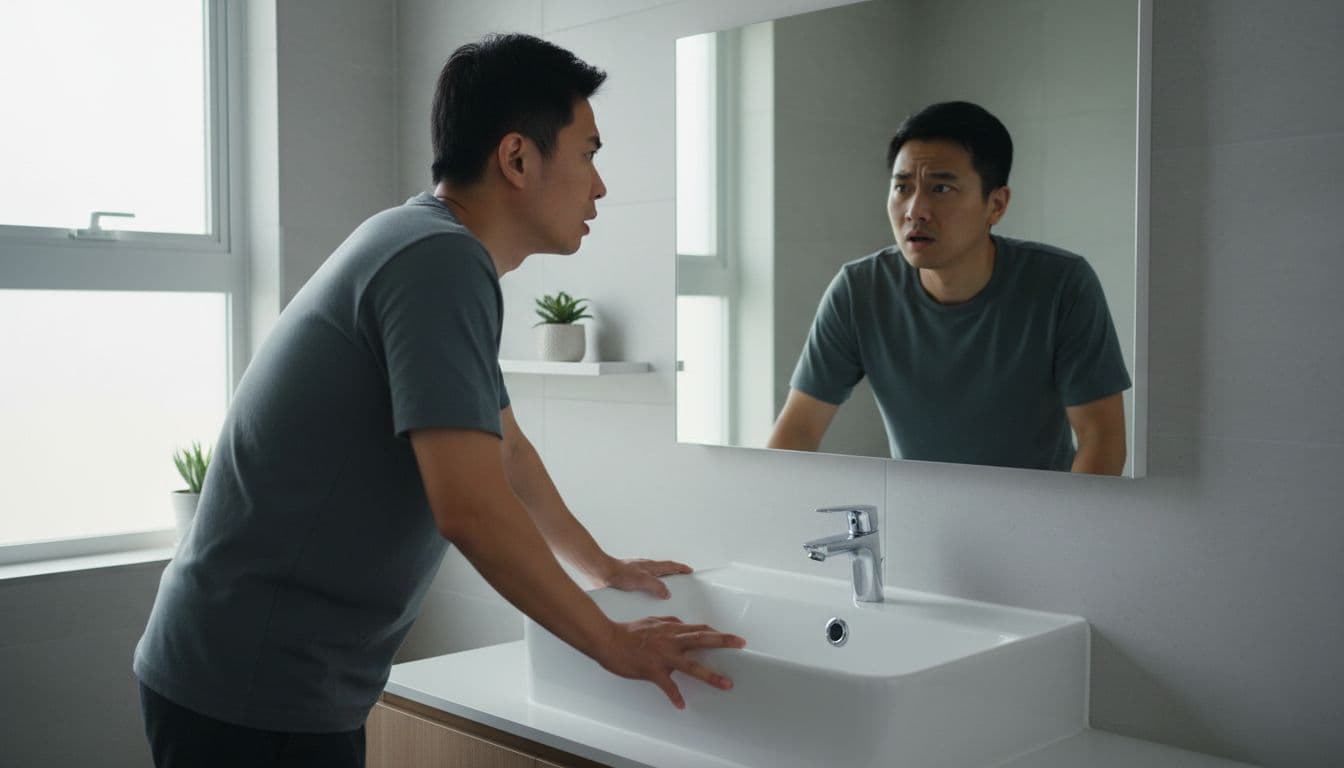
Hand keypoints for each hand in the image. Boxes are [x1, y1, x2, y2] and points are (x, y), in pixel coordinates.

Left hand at [595, 558, 692, 598]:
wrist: (600, 573)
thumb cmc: (618, 572)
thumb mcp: (642, 580)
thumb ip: (657, 586)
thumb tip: (667, 593)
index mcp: (651, 566)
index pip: (670, 566)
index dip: (681, 568)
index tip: (689, 570)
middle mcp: (645, 569)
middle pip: (663, 571)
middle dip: (673, 575)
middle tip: (680, 581)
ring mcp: (636, 574)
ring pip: (653, 578)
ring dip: (660, 583)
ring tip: (664, 594)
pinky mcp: (628, 582)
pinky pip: (643, 585)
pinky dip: (648, 589)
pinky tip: (645, 598)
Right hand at [597, 616, 746, 708]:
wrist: (608, 639)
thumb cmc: (628, 631)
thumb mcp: (652, 621)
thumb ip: (668, 621)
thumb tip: (680, 622)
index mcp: (671, 629)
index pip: (699, 629)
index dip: (717, 633)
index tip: (732, 638)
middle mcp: (671, 641)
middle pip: (702, 640)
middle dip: (723, 642)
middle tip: (741, 644)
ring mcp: (663, 656)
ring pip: (691, 666)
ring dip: (710, 675)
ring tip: (726, 684)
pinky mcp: (652, 670)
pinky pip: (667, 686)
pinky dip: (675, 696)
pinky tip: (682, 705)